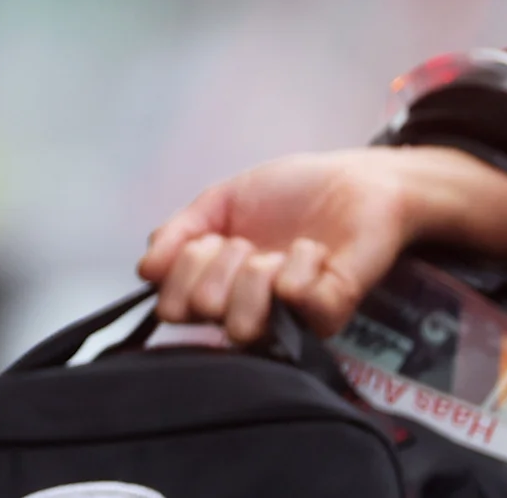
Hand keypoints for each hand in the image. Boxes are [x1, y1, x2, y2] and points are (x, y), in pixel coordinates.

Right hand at [137, 146, 506, 343]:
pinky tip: (314, 250)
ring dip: (253, 271)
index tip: (210, 237)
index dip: (181, 269)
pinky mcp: (330, 312)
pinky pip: (293, 300)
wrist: (362, 182)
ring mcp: (289, 319)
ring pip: (242, 324)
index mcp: (219, 288)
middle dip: (216, 265)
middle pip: (201, 314)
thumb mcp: (221, 200)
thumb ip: (178, 232)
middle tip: (247, 242)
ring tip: (278, 249)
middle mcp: (249, 311)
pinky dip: (298, 263)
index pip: (172, 306)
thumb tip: (144, 271)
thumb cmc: (294, 192)